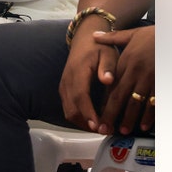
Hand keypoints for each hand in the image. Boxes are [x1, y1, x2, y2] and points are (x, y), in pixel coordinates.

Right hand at [59, 18, 121, 133]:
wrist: (84, 40)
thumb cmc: (98, 47)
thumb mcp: (108, 53)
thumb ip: (108, 67)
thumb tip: (107, 80)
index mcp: (78, 71)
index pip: (80, 95)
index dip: (87, 112)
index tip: (97, 125)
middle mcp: (67, 80)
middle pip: (71, 108)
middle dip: (86, 123)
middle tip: (104, 131)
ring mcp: (63, 86)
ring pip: (68, 111)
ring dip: (82, 123)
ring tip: (100, 129)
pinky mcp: (64, 90)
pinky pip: (68, 108)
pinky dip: (79, 117)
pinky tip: (92, 121)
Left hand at [92, 26, 154, 134]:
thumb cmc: (154, 35)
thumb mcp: (132, 33)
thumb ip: (112, 38)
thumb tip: (94, 35)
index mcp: (126, 61)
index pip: (111, 84)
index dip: (103, 100)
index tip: (97, 113)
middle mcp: (135, 72)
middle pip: (119, 96)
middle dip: (111, 114)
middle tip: (105, 129)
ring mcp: (149, 79)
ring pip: (136, 102)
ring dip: (128, 118)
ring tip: (123, 130)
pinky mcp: (162, 83)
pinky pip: (154, 101)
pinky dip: (149, 115)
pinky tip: (144, 124)